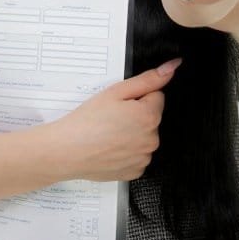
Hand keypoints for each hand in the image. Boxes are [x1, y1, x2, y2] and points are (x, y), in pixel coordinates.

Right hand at [46, 58, 180, 181]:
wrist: (67, 151)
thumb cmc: (87, 121)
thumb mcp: (116, 92)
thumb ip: (148, 79)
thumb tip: (171, 68)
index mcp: (149, 116)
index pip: (155, 96)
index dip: (136, 97)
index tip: (119, 104)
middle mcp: (152, 139)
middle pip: (150, 118)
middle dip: (135, 116)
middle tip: (110, 118)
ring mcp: (143, 157)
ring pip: (143, 137)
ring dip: (131, 134)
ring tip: (107, 134)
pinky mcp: (135, 171)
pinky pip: (136, 156)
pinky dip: (126, 152)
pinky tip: (109, 148)